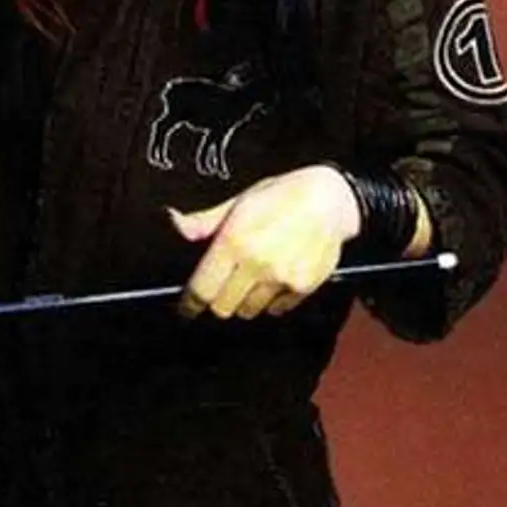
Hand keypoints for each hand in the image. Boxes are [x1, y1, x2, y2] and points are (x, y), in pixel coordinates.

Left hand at [168, 164, 360, 319]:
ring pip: (249, 311)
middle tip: (221, 288)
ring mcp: (281, 278)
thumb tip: (176, 224)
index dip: (190, 304)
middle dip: (217, 301)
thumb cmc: (282, 195)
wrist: (330, 199)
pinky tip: (274, 279)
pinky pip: (277, 308)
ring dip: (244, 301)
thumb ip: (205, 220)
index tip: (186, 309)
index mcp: (234, 241)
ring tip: (250, 279)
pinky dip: (271, 301)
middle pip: (223, 307)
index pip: (202, 289)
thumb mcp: (239, 201)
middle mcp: (256, 263)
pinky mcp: (302, 287)